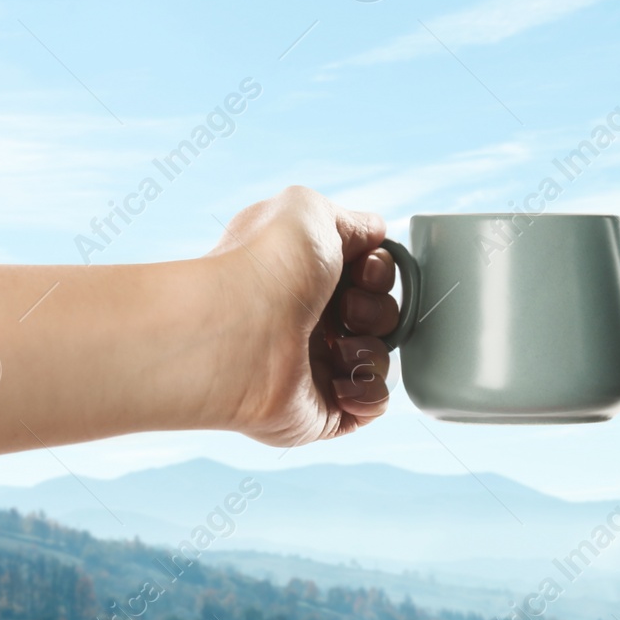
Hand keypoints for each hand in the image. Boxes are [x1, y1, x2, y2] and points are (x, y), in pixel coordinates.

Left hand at [204, 186, 401, 447]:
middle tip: (344, 310)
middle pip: (380, 314)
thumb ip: (349, 220)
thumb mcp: (308, 209)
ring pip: (379, 357)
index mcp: (302, 275)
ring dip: (370, 349)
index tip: (362, 269)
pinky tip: (338, 381)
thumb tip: (374, 234)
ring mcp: (315, 367)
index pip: (366, 274)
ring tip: (335, 349)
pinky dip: (367, 391)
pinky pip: (373, 404)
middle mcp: (307, 319)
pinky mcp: (323, 410)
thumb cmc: (266, 267)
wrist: (240, 333)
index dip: (377, 270)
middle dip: (375, 309)